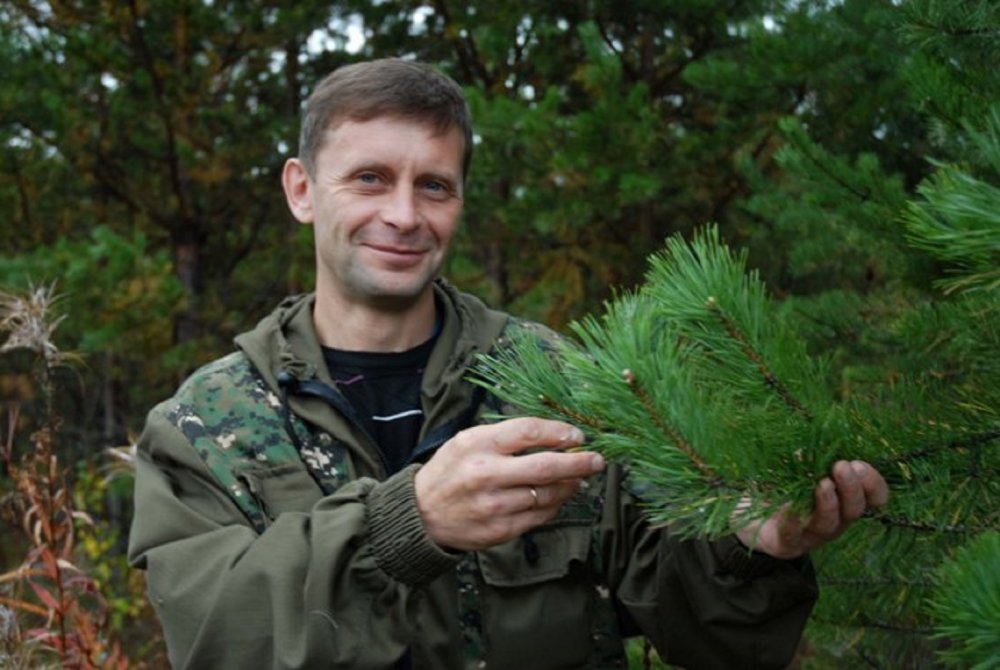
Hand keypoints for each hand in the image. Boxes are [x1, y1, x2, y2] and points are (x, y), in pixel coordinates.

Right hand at [414, 417, 604, 551]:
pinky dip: (555, 504)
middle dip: (578, 462)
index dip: (559, 432)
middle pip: (545, 466)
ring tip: (580, 478)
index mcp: (478, 445)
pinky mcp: (499, 530)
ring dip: (570, 485)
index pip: (529, 432)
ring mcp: (494, 505)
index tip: (576, 436)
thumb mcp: (468, 441)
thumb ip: (507, 438)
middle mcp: (486, 475)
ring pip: (547, 494)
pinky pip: (539, 516)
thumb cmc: (451, 471)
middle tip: (597, 460)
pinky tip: (560, 496)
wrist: (421, 514)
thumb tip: (554, 437)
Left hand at [735, 460, 888, 559]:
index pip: (873, 498)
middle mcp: (833, 520)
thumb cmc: (779, 486)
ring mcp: (810, 535)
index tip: (859, 465)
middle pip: (853, 511)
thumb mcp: (797, 468)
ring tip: (823, 484)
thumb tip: (811, 449)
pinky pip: (792, 535)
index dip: (872, 484)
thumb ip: (808, 458)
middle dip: (852, 488)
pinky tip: (790, 508)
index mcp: (842, 500)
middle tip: (842, 467)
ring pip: (828, 525)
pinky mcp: (785, 543)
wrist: (746, 515)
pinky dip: (793, 521)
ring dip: (828, 504)